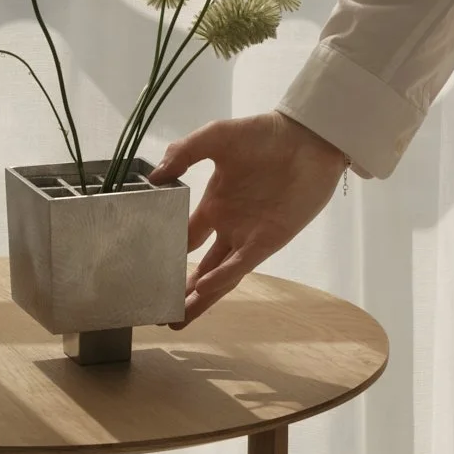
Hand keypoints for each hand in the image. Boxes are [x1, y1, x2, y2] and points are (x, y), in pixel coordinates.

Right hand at [147, 111, 345, 326]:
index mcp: (213, 205)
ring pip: (218, 275)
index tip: (144, 272)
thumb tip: (154, 177)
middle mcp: (228, 226)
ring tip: (175, 318)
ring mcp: (248, 236)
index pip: (184, 238)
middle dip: (180, 289)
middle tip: (156, 311)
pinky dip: (222, 277)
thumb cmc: (263, 134)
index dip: (166, 255)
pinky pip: (241, 264)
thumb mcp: (216, 137)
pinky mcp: (269, 240)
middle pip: (199, 266)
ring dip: (199, 297)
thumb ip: (183, 152)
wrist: (308, 137)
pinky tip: (202, 289)